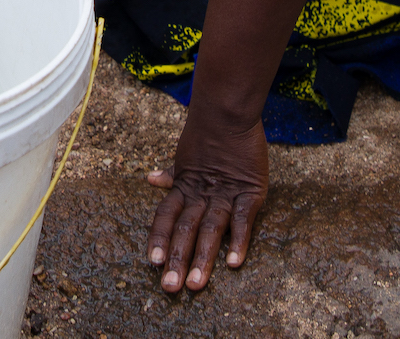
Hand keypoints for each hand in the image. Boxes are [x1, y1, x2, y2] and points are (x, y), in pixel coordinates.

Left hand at [145, 112, 267, 292]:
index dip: (159, 239)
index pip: (166, 217)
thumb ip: (172, 175)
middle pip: (185, 230)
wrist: (228, 112)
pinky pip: (242, 220)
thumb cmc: (207, 135)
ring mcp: (225, 194)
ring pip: (211, 230)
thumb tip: (151, 180)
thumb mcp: (185, 157)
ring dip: (202, 258)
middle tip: (170, 287)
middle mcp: (201, 194)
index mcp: (184, 188)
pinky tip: (233, 263)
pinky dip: (238, 240)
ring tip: (195, 283)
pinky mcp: (249, 192)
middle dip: (177, 259)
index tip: (152, 263)